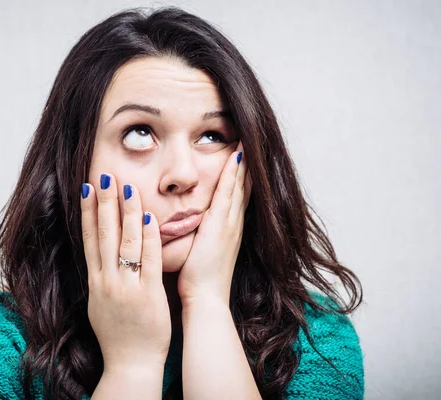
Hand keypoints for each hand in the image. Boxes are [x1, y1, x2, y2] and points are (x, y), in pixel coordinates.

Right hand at [81, 173, 171, 370]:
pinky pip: (148, 261)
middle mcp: (107, 281)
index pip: (90, 239)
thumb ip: (101, 278)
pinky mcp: (148, 294)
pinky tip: (149, 218)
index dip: (88, 212)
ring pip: (125, 242)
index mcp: (95, 282)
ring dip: (127, 213)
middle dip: (104, 203)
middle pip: (104, 234)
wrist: (130, 365)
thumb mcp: (100, 304)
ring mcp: (126, 287)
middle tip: (105, 176)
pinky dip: (148, 239)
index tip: (87, 188)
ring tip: (128, 188)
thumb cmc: (117, 336)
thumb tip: (99, 257)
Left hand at [177, 141, 252, 306]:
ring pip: (238, 185)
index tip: (241, 157)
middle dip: (245, 164)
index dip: (240, 176)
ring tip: (246, 140)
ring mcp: (230, 224)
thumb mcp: (201, 254)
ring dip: (242, 163)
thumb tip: (191, 228)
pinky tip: (236, 156)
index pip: (235, 197)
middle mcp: (233, 224)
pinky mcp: (221, 226)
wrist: (205, 300)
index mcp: (228, 230)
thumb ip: (198, 238)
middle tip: (249, 141)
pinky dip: (233, 174)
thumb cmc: (199, 282)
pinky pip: (228, 193)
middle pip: (242, 187)